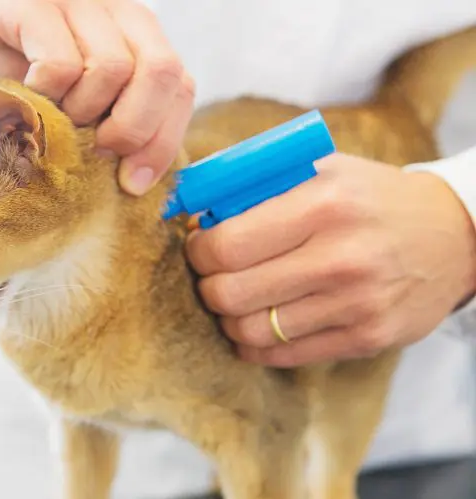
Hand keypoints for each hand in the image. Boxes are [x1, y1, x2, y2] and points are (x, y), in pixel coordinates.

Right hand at [0, 0, 194, 194]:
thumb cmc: (23, 56)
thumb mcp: (75, 88)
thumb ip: (111, 113)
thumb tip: (137, 175)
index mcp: (138, 31)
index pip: (180, 85)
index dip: (164, 139)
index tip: (136, 182)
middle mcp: (118, 8)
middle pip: (161, 73)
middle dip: (135, 129)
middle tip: (100, 151)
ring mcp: (78, 2)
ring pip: (112, 70)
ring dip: (82, 110)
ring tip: (55, 113)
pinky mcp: (34, 5)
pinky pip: (59, 64)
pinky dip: (45, 94)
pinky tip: (27, 94)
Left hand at [186, 153, 475, 366]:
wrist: (455, 236)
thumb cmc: (370, 198)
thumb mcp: (322, 170)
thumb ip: (258, 184)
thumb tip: (193, 207)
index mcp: (323, 205)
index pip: (226, 245)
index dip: (198, 250)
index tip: (201, 245)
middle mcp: (340, 257)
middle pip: (229, 293)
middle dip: (207, 286)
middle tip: (213, 275)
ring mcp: (356, 304)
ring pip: (249, 331)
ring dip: (227, 319)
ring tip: (235, 300)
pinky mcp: (367, 338)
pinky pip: (282, 356)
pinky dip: (253, 344)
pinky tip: (256, 324)